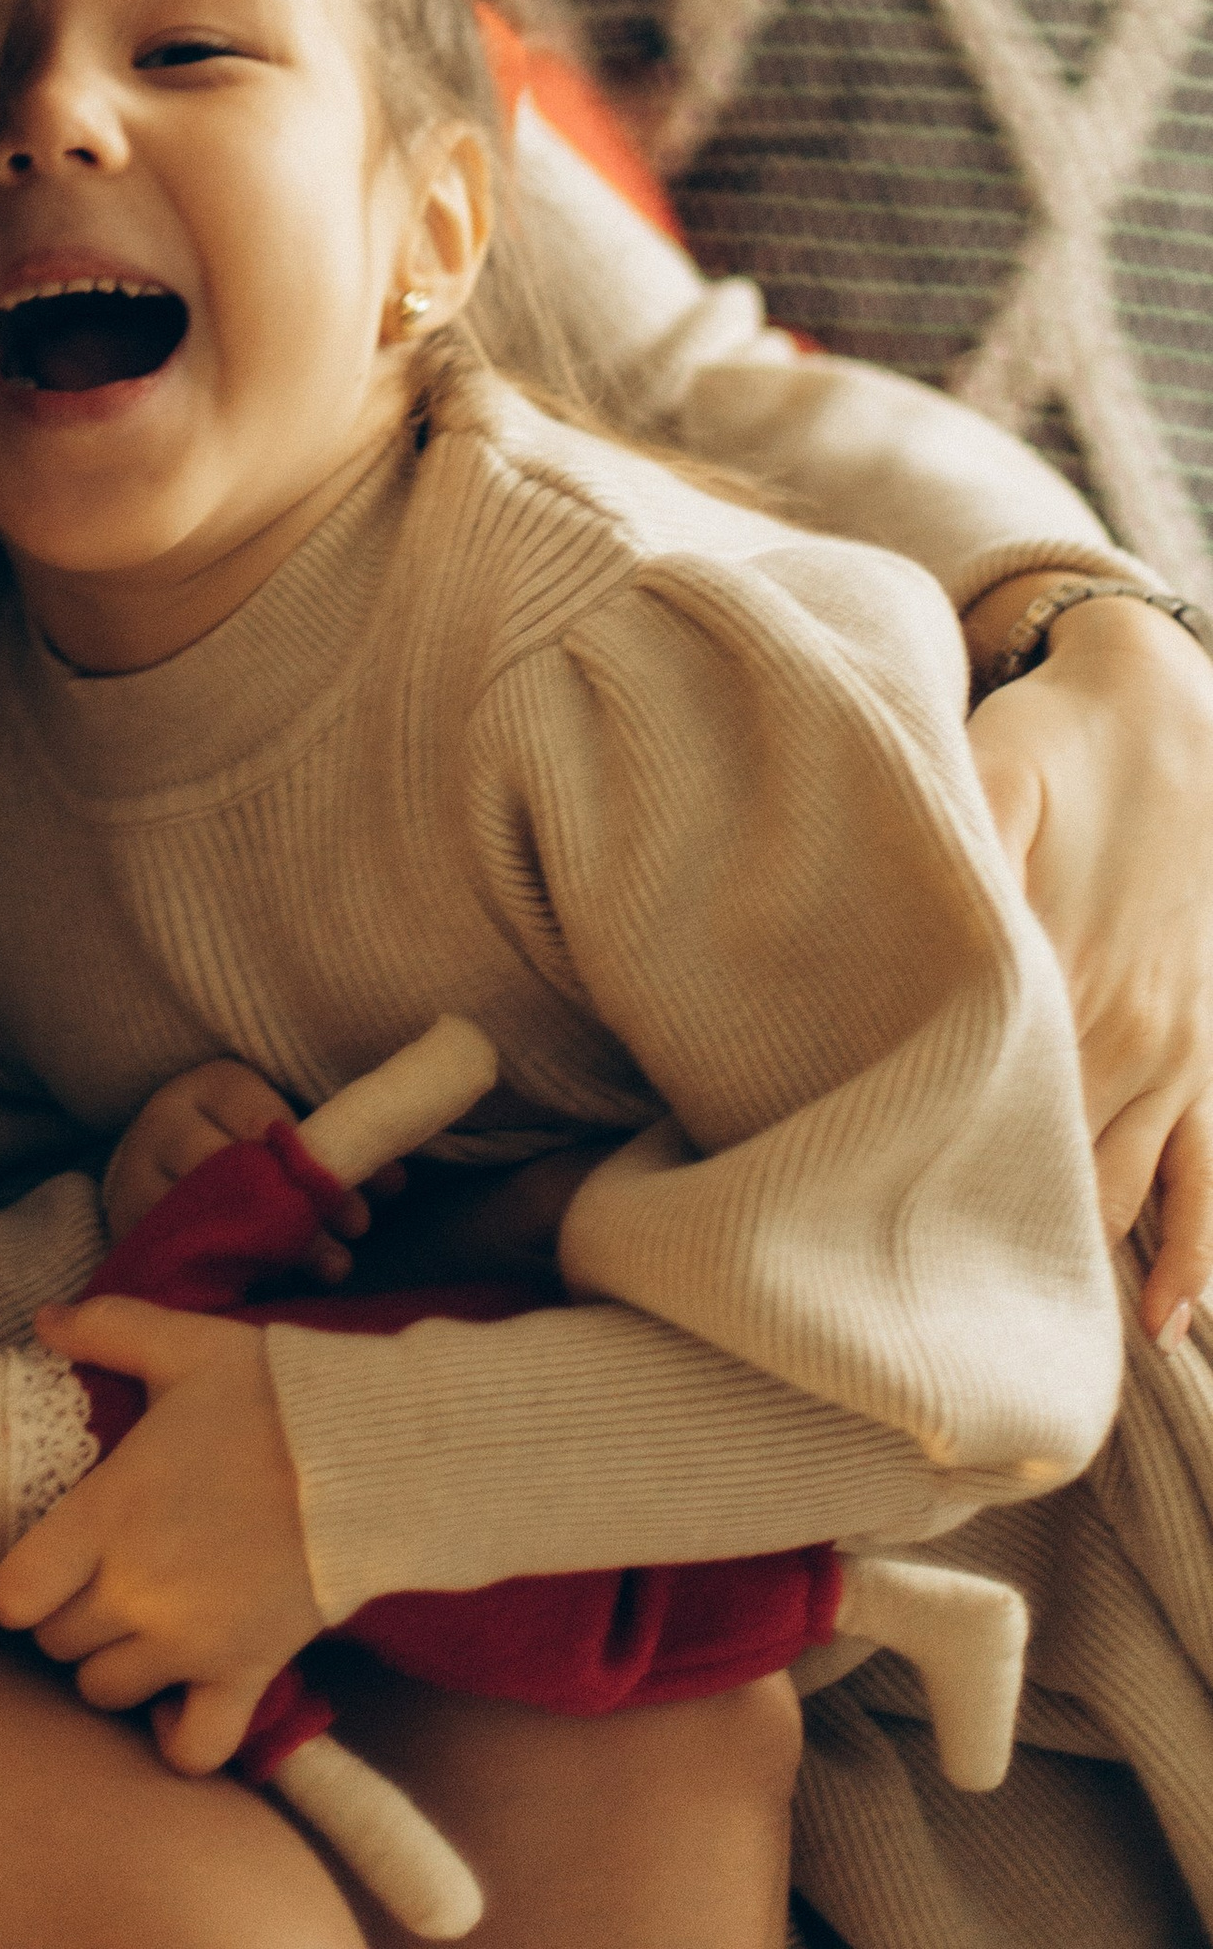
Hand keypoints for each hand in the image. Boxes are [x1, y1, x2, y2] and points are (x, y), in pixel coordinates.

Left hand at [0, 1296, 325, 1772]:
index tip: (40, 1566)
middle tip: (96, 1581)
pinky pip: (192, 1749)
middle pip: (56, 1644)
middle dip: (66, 1616)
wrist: (371, 1455)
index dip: (16, 1585)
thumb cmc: (271, 1395)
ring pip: (103, 1693)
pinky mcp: (246, 1674)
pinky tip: (178, 1698)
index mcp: (107, 1513)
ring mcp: (190, 1642)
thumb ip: (106, 1326)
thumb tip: (44, 1319)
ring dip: (111, 1666)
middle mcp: (136, 1589)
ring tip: (136, 1628)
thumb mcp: (182, 1345)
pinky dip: (177, 1737)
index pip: (12, 1596)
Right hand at [103, 1059, 379, 1272]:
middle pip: (235, 1169)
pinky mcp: (129, 1232)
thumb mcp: (278, 1121)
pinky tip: (276, 1290)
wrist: (154, 1164)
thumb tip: (394, 1178)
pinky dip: (235, 1276)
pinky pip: (181, 1257)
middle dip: (301, 1210)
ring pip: (208, 1217)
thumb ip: (330, 1143)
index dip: (320, 1160)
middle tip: (353, 1239)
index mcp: (208, 1087)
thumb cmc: (238, 1139)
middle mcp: (164, 1126)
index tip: (373, 1194)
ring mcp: (136, 1180)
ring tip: (332, 1269)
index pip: (264, 1119)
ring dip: (276, 1249)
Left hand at [970, 592, 1212, 1345]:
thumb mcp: (989, 777)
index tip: (877, 1262)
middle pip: (1050, 1169)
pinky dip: (1196, 1249)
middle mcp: (1122, 1029)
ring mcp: (1176, 1048)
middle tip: (928, 1336)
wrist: (1167, 706)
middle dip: (990, 1241)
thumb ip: (966, 866)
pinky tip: (1165, 1320)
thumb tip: (931, 945)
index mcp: (1055, 971)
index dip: (932, 1187)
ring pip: (1126, 1188)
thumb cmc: (1052, 742)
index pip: (987, 1112)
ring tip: (1016, 1350)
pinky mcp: (1210, 1047)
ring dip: (1077, 1259)